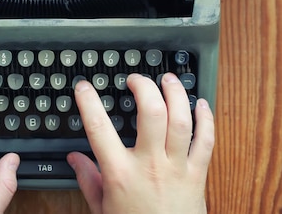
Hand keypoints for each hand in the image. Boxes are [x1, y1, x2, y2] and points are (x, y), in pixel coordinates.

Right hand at [67, 73, 214, 213]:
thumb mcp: (102, 208)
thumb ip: (88, 179)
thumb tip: (74, 159)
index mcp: (121, 173)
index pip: (99, 128)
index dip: (88, 102)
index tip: (84, 87)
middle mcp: (151, 165)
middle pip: (151, 113)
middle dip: (144, 87)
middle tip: (136, 80)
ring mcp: (177, 168)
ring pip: (181, 120)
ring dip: (176, 94)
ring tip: (168, 80)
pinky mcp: (198, 174)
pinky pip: (206, 140)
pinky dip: (206, 118)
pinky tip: (200, 104)